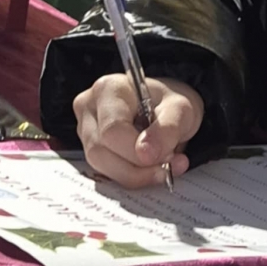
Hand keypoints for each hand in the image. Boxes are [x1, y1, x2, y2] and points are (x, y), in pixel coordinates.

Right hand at [73, 74, 203, 187]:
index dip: (136, 152)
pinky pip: (104, 172)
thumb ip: (167, 129)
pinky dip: (130, 176)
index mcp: (109, 89)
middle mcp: (90, 107)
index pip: (112, 129)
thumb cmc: (170, 104)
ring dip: (135, 175)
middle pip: (100, 151)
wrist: (167, 110)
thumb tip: (145, 154)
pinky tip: (149, 170)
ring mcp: (85, 129)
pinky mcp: (90, 148)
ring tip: (164, 169)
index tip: (166, 159)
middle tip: (168, 167)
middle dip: (137, 168)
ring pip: (100, 165)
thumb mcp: (181, 109)